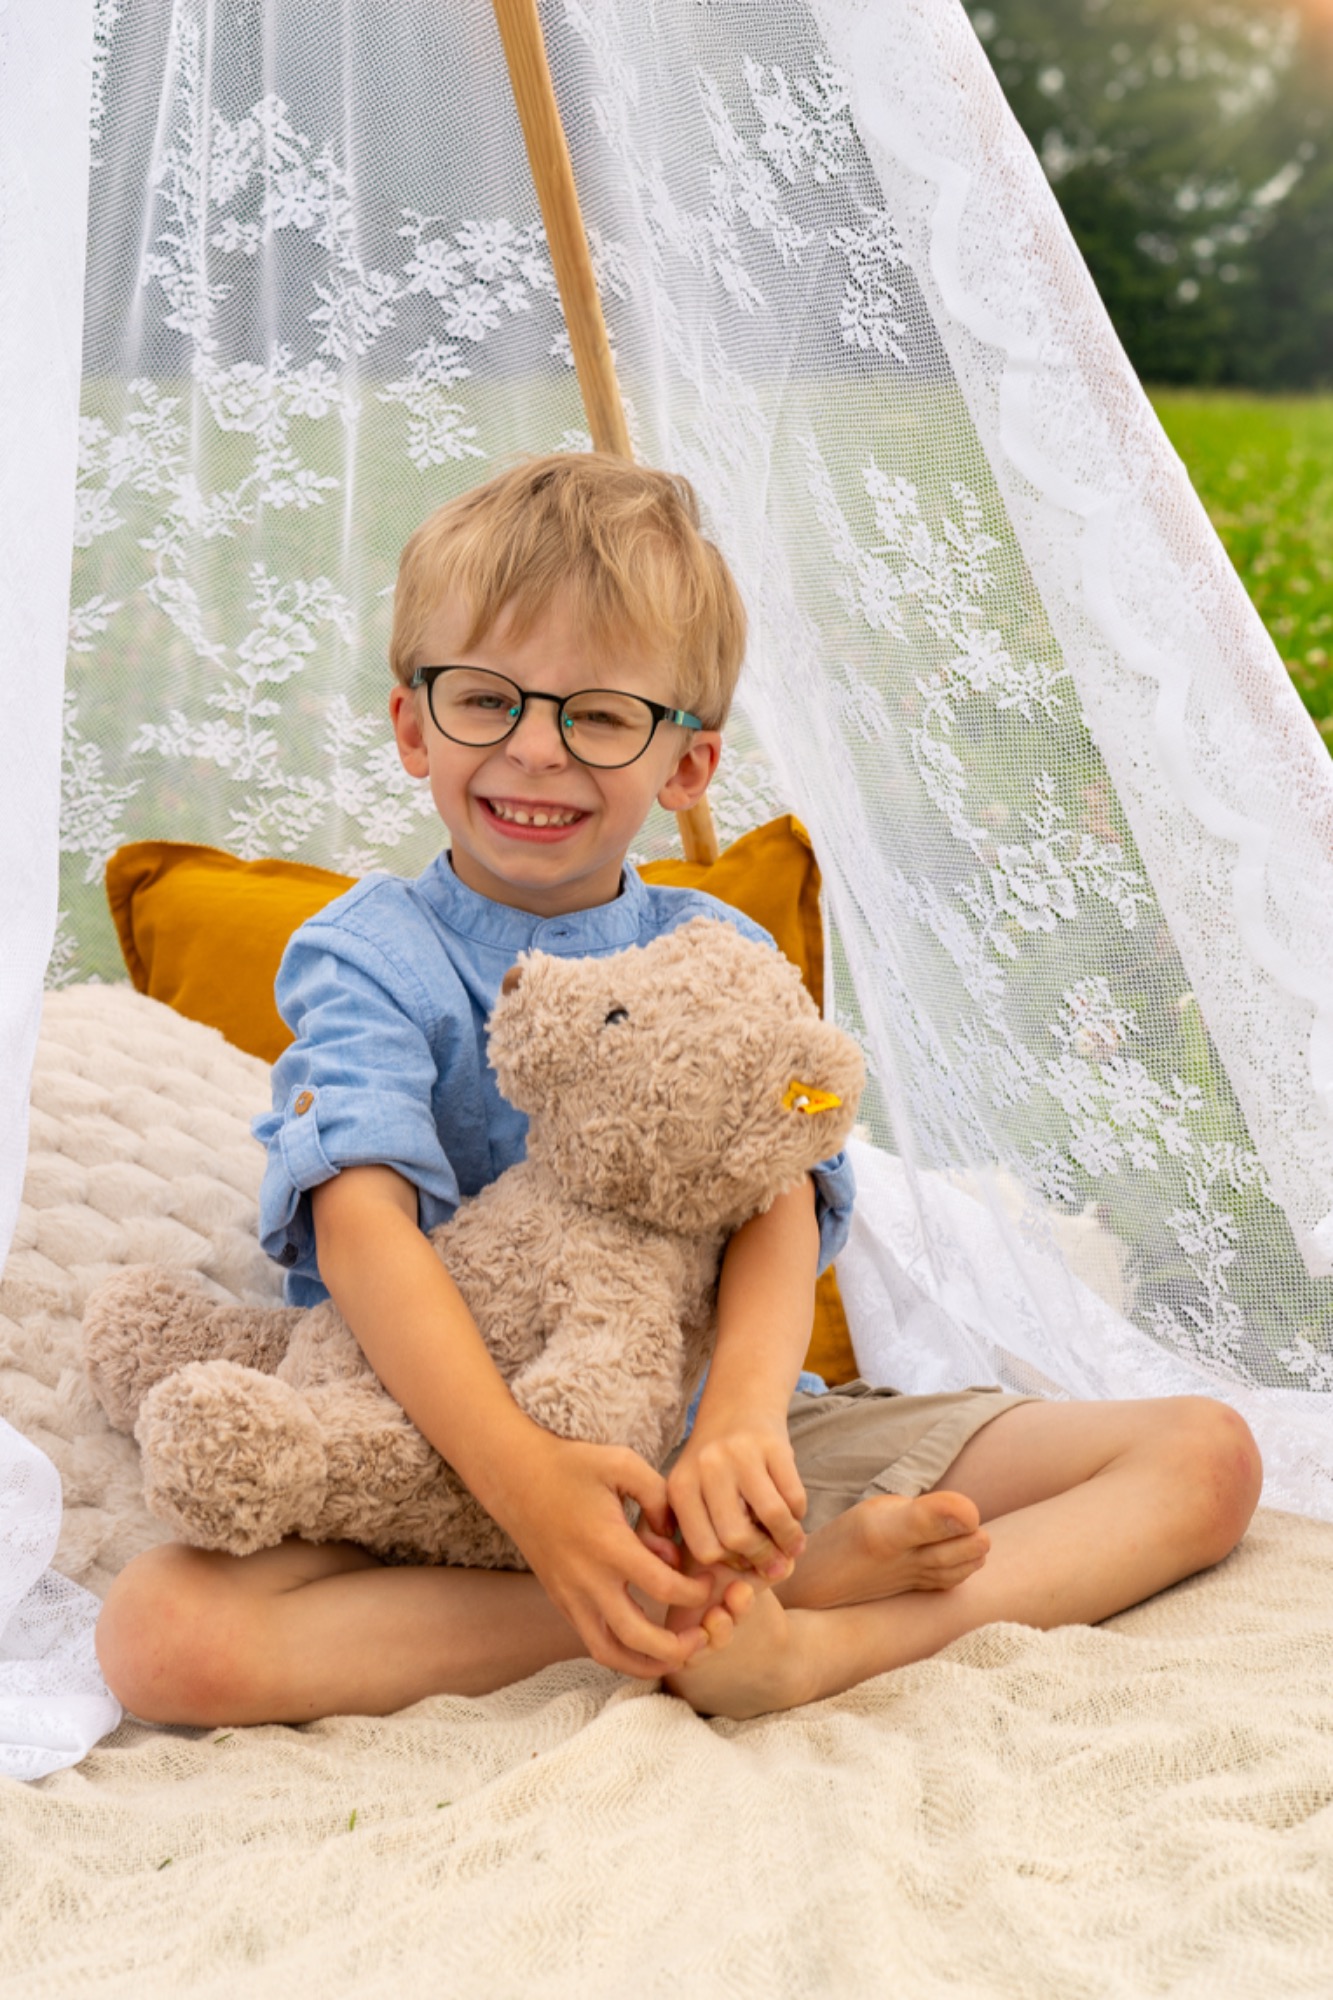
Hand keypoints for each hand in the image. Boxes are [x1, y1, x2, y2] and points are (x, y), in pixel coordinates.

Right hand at [497, 1433, 715, 1678]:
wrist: (516, 1477)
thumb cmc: (572, 1466)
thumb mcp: (623, 1464)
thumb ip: (659, 1498)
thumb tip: (674, 1540)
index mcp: (608, 1544)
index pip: (663, 1587)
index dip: (695, 1592)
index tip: (708, 1581)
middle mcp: (587, 1579)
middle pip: (637, 1635)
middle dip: (677, 1646)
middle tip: (703, 1636)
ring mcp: (570, 1596)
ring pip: (610, 1652)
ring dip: (647, 1663)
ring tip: (678, 1657)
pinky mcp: (562, 1602)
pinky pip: (593, 1642)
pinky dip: (622, 1654)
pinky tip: (646, 1647)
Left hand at [666, 1412, 807, 1579]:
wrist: (738, 1406)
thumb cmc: (713, 1466)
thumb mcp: (689, 1494)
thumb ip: (696, 1537)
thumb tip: (724, 1591)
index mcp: (680, 1487)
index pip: (706, 1549)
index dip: (730, 1564)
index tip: (743, 1563)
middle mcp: (706, 1467)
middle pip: (737, 1537)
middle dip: (761, 1558)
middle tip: (775, 1564)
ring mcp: (740, 1454)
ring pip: (772, 1518)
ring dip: (789, 1541)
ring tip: (793, 1547)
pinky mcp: (773, 1445)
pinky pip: (794, 1497)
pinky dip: (799, 1515)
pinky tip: (794, 1516)